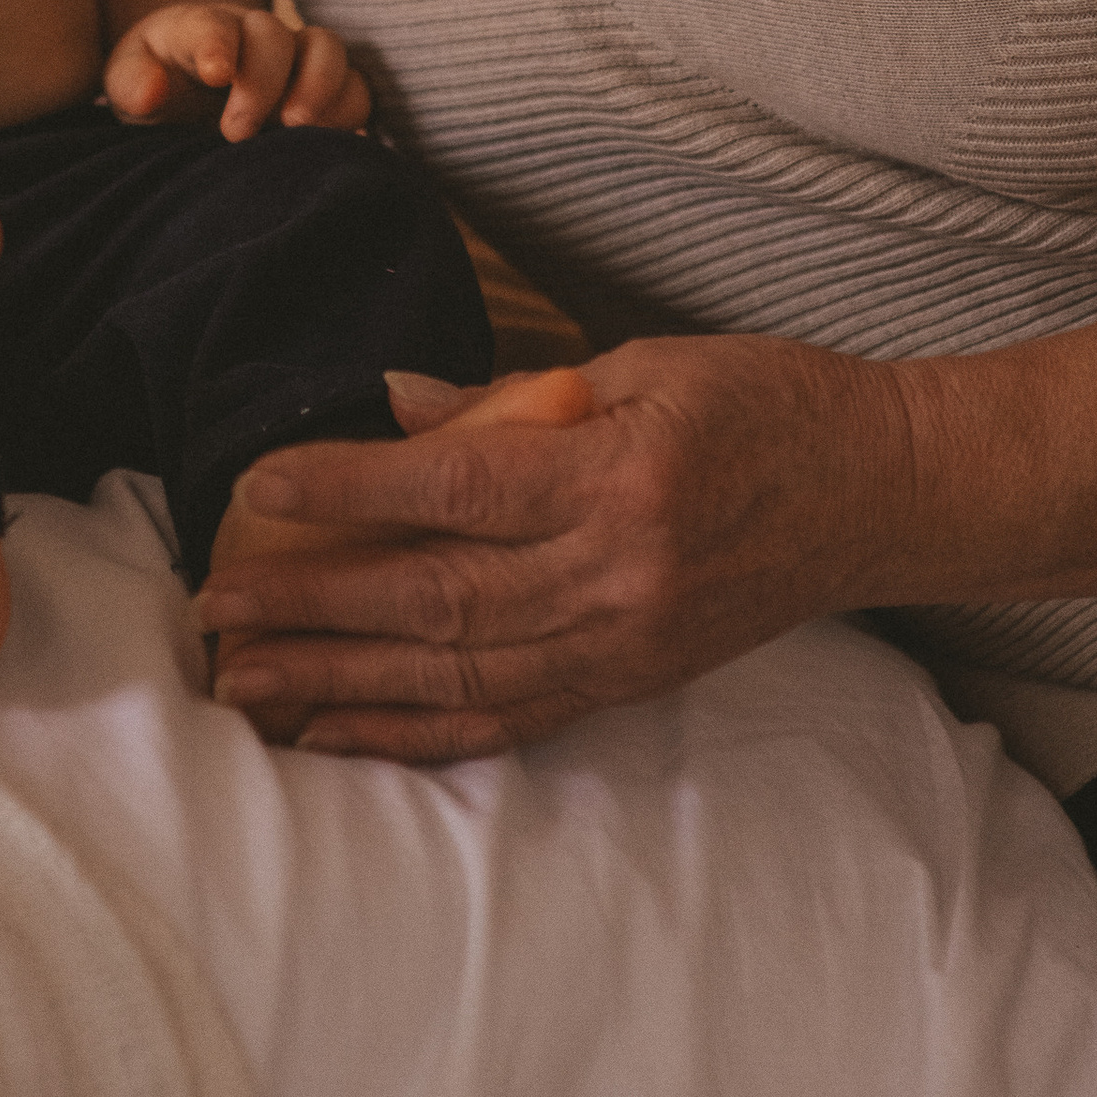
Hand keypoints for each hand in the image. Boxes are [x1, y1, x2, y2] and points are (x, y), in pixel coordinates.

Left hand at [103, 2, 371, 140]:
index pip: (211, 24)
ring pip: (327, 50)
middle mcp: (254, 35)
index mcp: (199, 28)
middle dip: (261, 81)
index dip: (218, 44)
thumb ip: (131, 83)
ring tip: (295, 128)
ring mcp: (295, 59)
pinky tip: (324, 143)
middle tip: (234, 132)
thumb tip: (153, 92)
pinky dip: (346, 110)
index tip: (215, 75)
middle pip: (274, 35)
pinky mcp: (326, 92)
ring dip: (319, 87)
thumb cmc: (155, 87)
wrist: (186, 100)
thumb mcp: (126, 85)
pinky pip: (356, 88)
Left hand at [193, 331, 913, 761]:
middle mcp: (618, 576)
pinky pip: (505, 721)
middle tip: (214, 607)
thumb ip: (517, 394)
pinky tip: (337, 731)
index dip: (349, 491)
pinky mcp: (631, 683)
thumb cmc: (765, 400)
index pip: (455, 488)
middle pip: (437, 600)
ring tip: (243, 679)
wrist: (882, 491)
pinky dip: (412, 732)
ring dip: (339, 681)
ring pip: (456, 677)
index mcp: (619, 478)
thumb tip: (393, 406)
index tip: (258, 489)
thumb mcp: (644, 364)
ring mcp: (625, 643)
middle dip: (313, 607)